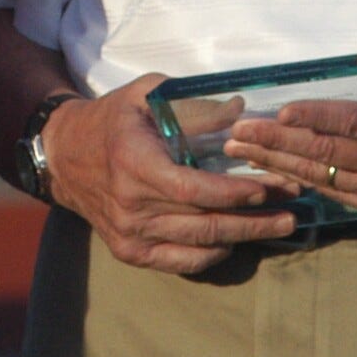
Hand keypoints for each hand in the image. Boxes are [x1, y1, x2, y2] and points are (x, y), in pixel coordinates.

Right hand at [40, 77, 298, 273]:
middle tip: (293, 212)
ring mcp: (130, 235)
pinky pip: (181, 262)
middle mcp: (132, 206)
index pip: (194, 189)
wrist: (63, 157)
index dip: (236, 193)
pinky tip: (237, 240)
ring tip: (280, 226)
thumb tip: (240, 112)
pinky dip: (214, 254)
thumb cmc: (112, 120)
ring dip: (245, 237)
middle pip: (205, 222)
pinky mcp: (130, 253)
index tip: (271, 187)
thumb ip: (192, 103)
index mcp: (134, 163)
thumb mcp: (146, 94)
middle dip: (255, 217)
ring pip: (199, 245)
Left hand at [225, 33, 356, 214]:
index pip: (356, 124)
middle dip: (277, 141)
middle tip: (237, 131)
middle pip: (327, 154)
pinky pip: (330, 190)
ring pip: (321, 176)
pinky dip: (296, 179)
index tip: (280, 109)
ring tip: (238, 149)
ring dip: (276, 162)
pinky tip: (266, 167)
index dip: (316, 117)